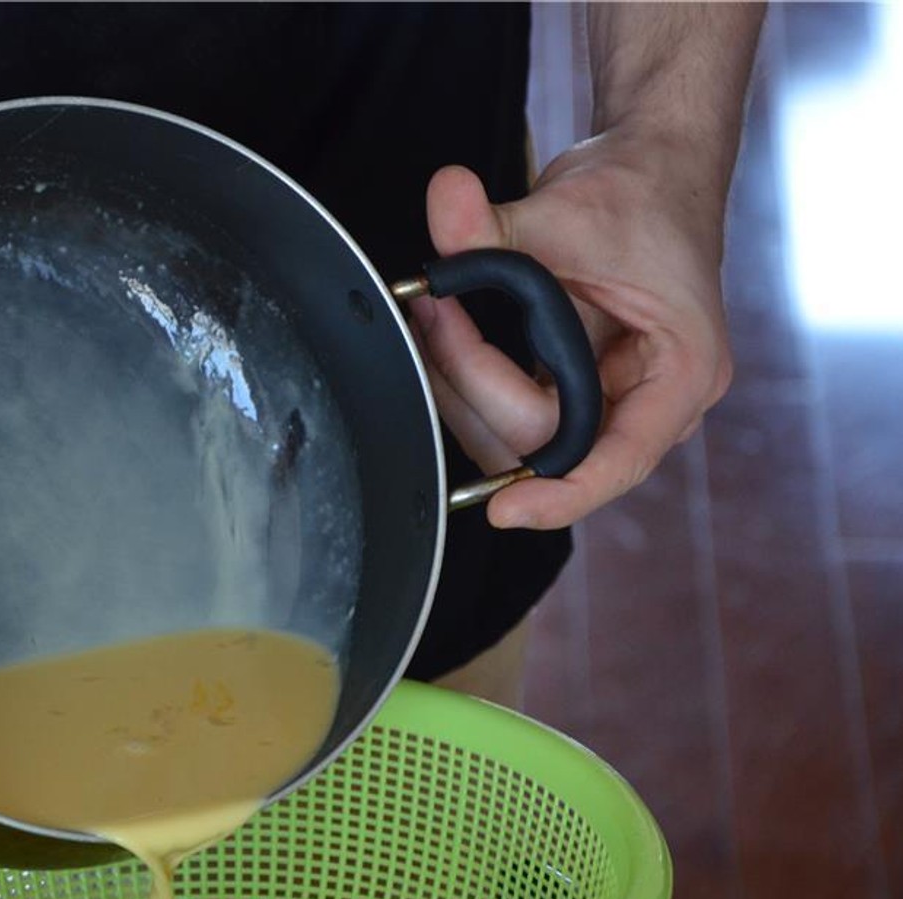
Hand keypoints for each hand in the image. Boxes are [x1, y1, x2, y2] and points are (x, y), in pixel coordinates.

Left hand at [409, 128, 734, 529]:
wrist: (653, 172)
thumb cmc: (641, 195)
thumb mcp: (568, 207)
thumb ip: (494, 223)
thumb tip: (443, 196)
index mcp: (681, 373)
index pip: (618, 460)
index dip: (561, 494)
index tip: (503, 509)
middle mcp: (651, 402)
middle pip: (548, 445)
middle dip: (476, 389)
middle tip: (434, 317)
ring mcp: (609, 402)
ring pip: (517, 439)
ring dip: (461, 387)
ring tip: (434, 314)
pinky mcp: (569, 393)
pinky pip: (508, 413)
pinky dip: (467, 379)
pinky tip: (444, 334)